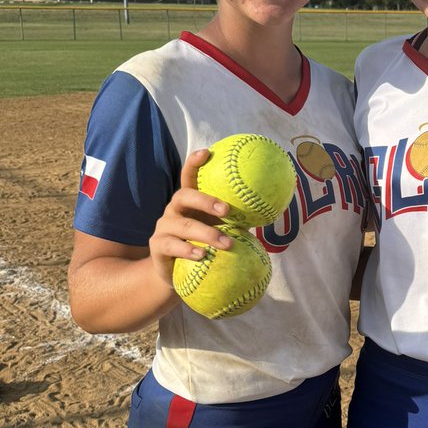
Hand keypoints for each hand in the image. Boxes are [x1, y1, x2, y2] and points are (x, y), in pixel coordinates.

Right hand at [147, 149, 235, 286]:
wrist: (176, 275)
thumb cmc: (204, 246)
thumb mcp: (221, 229)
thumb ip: (238, 218)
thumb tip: (270, 208)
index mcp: (189, 202)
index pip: (188, 177)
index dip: (194, 163)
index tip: (207, 152)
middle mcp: (174, 210)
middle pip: (184, 196)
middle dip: (205, 201)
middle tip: (226, 211)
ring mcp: (163, 227)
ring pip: (184, 226)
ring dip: (207, 234)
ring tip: (227, 244)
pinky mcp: (157, 246)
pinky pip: (172, 246)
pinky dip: (188, 250)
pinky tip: (202, 255)